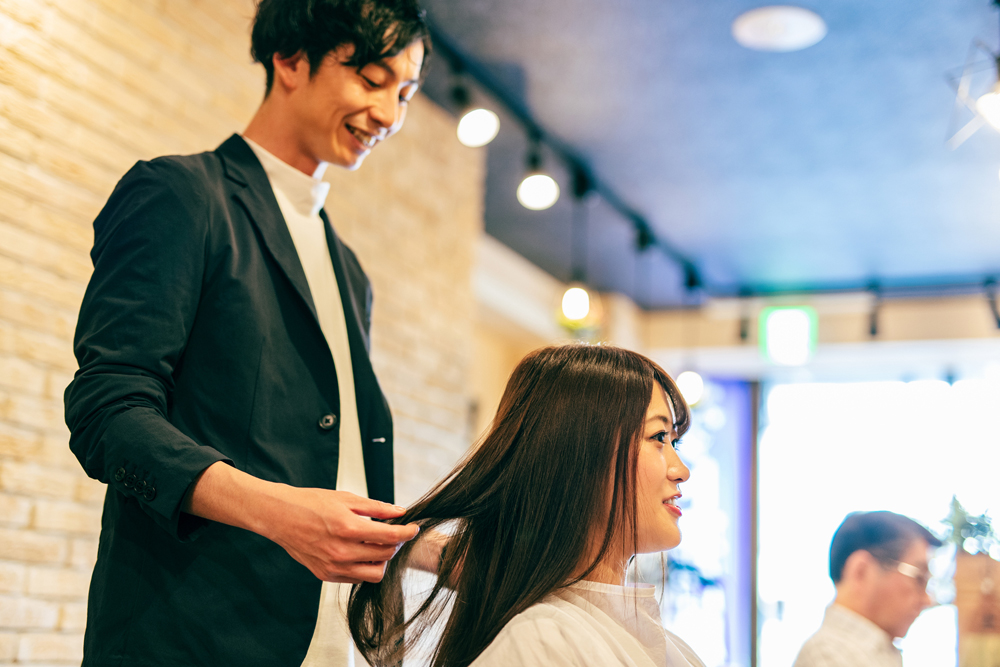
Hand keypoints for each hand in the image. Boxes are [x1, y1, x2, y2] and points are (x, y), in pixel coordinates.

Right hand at [264, 486, 419, 583]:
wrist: (280, 516)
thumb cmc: (312, 503)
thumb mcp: (347, 499)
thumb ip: (377, 508)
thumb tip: (400, 512)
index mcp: (349, 529)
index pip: (391, 537)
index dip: (408, 532)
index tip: (414, 528)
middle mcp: (341, 552)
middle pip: (385, 556)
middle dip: (395, 544)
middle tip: (393, 532)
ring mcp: (333, 567)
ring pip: (374, 574)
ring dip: (381, 560)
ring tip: (376, 545)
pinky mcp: (325, 575)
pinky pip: (356, 578)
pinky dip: (364, 567)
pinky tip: (359, 552)